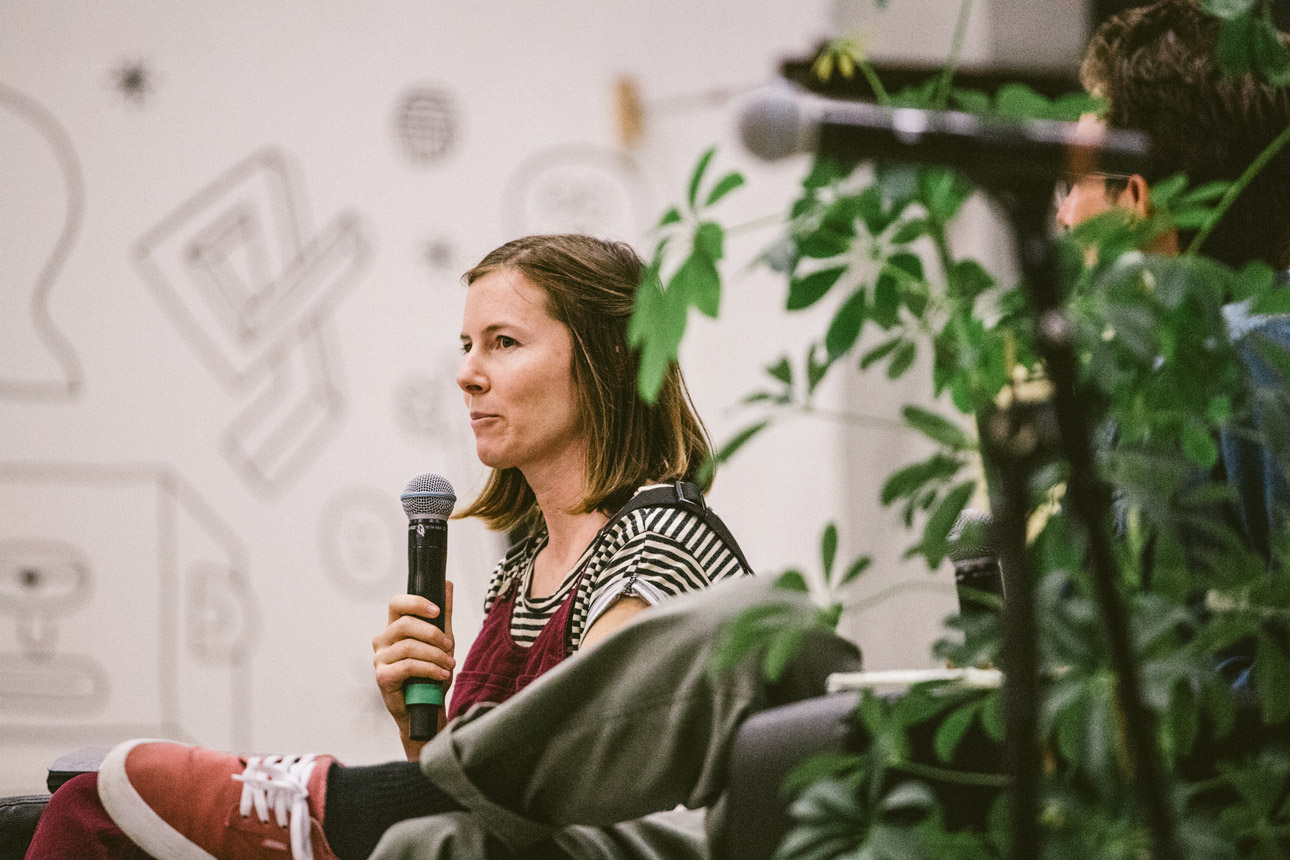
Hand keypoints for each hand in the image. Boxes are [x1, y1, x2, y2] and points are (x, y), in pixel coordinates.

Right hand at [372, 582, 454, 758]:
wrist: (428, 708)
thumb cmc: (431, 674)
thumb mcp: (443, 640)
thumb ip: (444, 614)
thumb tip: (446, 584)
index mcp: (394, 627)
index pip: (397, 603)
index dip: (416, 602)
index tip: (437, 611)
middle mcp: (383, 640)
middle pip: (405, 624)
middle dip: (433, 634)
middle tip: (449, 646)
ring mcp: (380, 659)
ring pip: (409, 646)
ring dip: (435, 655)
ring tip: (449, 665)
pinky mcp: (382, 677)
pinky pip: (407, 666)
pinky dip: (429, 669)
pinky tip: (441, 675)